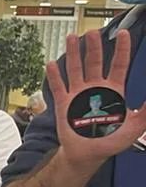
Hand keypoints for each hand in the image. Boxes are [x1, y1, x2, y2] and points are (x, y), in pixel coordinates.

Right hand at [48, 30, 145, 168]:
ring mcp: (78, 94)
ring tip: (71, 37)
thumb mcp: (135, 127)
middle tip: (92, 32)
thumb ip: (145, 113)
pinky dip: (54, 76)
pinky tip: (50, 64)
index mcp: (113, 90)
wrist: (87, 155)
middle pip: (95, 62)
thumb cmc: (110, 141)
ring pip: (75, 69)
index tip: (122, 33)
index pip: (119, 64)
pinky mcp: (63, 104)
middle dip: (94, 46)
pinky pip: (58, 87)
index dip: (122, 49)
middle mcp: (95, 88)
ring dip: (73, 53)